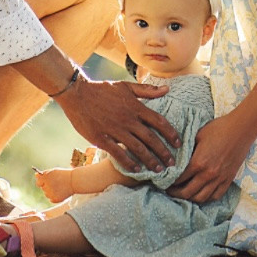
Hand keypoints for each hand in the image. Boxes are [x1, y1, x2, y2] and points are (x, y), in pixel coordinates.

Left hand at [34, 166, 72, 203]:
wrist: (75, 181)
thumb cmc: (64, 175)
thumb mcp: (53, 171)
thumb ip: (44, 174)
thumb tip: (36, 175)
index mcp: (45, 178)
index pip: (38, 183)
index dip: (43, 182)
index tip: (48, 180)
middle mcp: (46, 186)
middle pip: (43, 188)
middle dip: (47, 186)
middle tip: (56, 183)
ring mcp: (50, 194)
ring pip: (47, 194)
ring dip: (50, 191)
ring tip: (60, 187)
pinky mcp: (54, 200)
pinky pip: (51, 199)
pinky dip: (54, 196)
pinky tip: (61, 192)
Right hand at [61, 77, 178, 171]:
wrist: (77, 93)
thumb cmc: (102, 89)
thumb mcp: (126, 86)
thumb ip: (147, 90)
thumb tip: (167, 89)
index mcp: (135, 107)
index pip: (159, 121)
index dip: (171, 134)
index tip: (178, 144)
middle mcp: (128, 119)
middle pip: (151, 138)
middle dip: (163, 152)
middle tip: (172, 164)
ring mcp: (114, 129)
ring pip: (137, 148)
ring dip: (150, 160)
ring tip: (158, 170)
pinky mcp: (101, 138)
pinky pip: (118, 153)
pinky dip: (128, 162)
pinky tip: (136, 169)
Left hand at [169, 113, 252, 202]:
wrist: (241, 129)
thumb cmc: (218, 129)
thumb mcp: (198, 136)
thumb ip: (187, 149)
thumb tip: (177, 156)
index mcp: (198, 162)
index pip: (179, 179)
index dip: (169, 182)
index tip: (164, 181)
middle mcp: (208, 174)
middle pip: (187, 192)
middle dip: (175, 193)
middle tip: (169, 191)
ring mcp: (219, 179)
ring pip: (201, 198)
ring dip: (190, 198)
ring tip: (183, 194)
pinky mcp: (228, 180)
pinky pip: (215, 196)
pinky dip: (206, 198)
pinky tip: (200, 194)